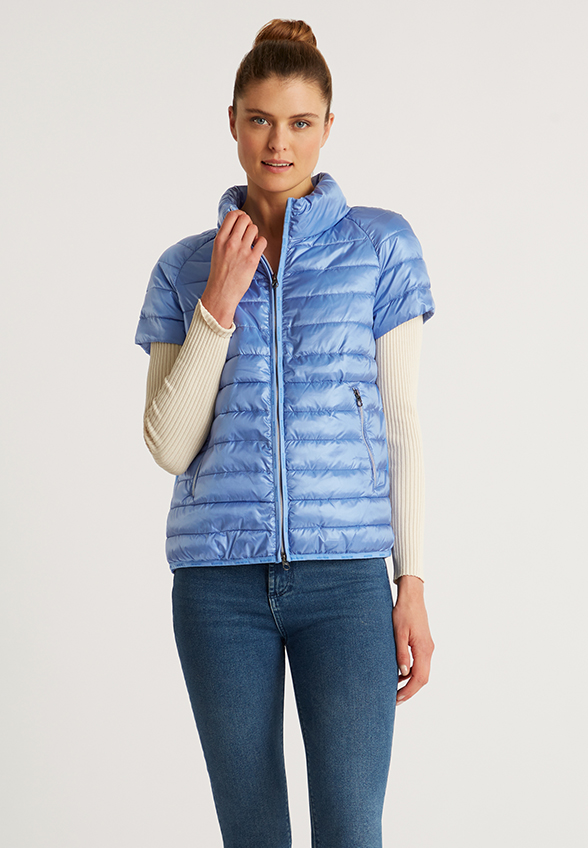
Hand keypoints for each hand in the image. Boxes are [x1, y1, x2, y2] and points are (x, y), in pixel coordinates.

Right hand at [200, 210, 266, 328]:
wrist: (221, 293)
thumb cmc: (219, 274)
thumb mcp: (217, 252)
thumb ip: (225, 238)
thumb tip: (235, 227)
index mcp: (220, 239)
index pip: (232, 215)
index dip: (240, 215)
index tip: (242, 221)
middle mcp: (230, 243)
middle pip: (245, 219)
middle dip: (249, 223)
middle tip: (248, 232)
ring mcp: (242, 251)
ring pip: (254, 228)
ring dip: (255, 233)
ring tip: (252, 242)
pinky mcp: (252, 260)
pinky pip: (262, 241)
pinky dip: (261, 243)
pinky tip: (257, 249)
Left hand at [393, 575, 434, 704]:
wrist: (412, 597)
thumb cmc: (404, 612)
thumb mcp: (398, 633)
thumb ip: (401, 653)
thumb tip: (404, 673)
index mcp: (423, 649)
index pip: (419, 678)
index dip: (409, 691)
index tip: (398, 698)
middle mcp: (428, 650)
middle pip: (423, 678)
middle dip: (410, 691)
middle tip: (396, 699)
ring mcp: (427, 647)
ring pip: (422, 672)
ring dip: (410, 682)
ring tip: (395, 690)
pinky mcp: (423, 644)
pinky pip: (420, 664)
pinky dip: (411, 672)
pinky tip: (399, 674)